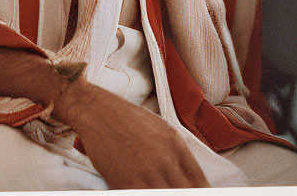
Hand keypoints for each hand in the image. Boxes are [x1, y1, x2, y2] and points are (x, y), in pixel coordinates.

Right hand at [55, 77, 207, 187]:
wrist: (95, 110)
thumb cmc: (123, 117)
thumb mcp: (158, 128)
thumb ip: (175, 153)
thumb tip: (187, 177)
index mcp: (176, 144)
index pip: (200, 182)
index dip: (201, 192)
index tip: (198, 194)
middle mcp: (166, 159)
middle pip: (187, 192)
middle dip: (185, 194)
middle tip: (175, 190)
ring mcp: (148, 172)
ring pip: (169, 195)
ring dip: (165, 193)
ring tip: (159, 189)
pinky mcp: (128, 183)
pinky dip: (149, 195)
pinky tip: (146, 190)